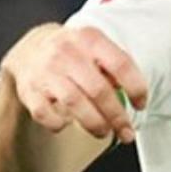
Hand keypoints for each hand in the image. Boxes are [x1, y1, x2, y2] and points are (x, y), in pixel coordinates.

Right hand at [1, 23, 147, 143]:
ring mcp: (45, 71)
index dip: (136, 88)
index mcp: (90, 39)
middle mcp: (66, 52)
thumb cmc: (75, 54)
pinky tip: (67, 124)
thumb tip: (132, 96)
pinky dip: (59, 124)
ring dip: (94, 124)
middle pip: (99, 90)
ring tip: (104, 132)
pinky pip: (45, 114)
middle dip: (117, 116)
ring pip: (75, 103)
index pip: (121, 65)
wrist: (30, 49)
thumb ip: (115, 68)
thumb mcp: (97, 49)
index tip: (141, 105)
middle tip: (127, 132)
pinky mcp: (28, 89)